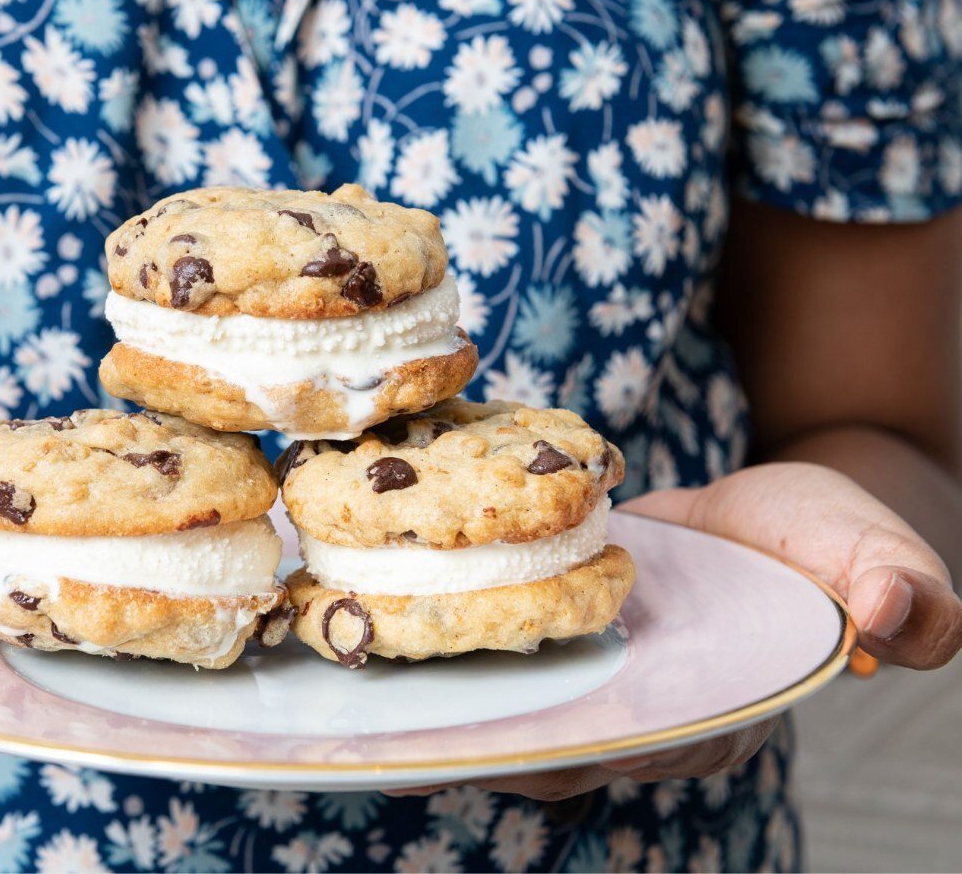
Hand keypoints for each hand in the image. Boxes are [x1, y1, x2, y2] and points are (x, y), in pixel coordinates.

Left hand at [390, 462, 961, 800]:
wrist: (778, 514)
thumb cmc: (830, 541)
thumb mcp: (873, 551)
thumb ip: (900, 588)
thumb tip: (898, 621)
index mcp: (719, 712)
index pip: (642, 747)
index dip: (577, 751)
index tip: (505, 749)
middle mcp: (646, 712)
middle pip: (557, 745)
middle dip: (482, 746)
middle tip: (397, 742)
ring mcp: (599, 680)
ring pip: (515, 710)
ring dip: (447, 710)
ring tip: (364, 702)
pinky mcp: (562, 637)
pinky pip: (502, 657)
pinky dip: (448, 651)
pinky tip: (379, 633)